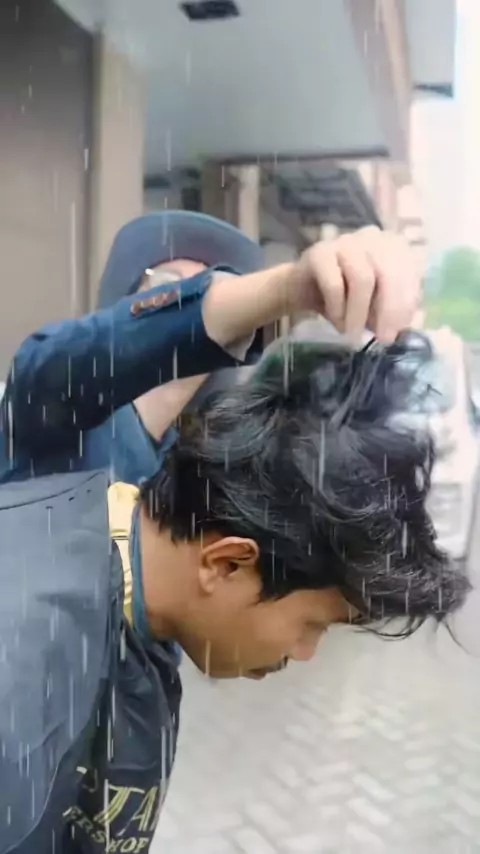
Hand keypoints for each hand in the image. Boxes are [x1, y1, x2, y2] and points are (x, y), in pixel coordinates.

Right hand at [294, 226, 421, 342]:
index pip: (411, 271)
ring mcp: (345, 241)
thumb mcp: (377, 305)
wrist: (302, 288)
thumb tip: (404, 327)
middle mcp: (372, 237)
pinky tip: (338, 322)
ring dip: (359, 313)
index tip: (399, 331)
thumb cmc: (346, 297)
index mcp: (393, 245)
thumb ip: (394, 310)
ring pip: (362, 278)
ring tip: (353, 334)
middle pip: (389, 272)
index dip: (407, 303)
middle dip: (388, 310)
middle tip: (382, 338)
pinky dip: (338, 309)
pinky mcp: (320, 253)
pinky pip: (334, 284)